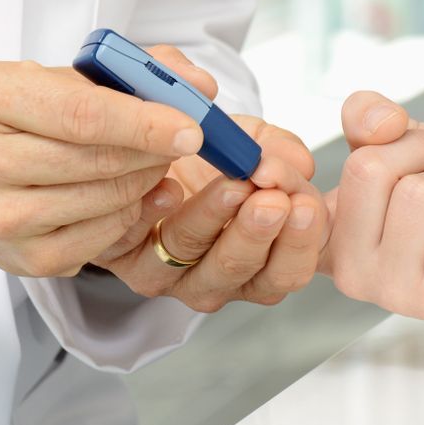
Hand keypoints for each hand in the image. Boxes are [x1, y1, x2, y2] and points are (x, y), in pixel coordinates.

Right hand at [0, 47, 217, 278]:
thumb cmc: (25, 119)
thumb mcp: (65, 77)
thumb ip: (139, 70)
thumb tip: (200, 88)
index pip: (80, 113)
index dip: (144, 122)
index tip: (191, 127)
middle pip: (95, 159)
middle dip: (153, 151)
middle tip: (184, 142)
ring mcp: (0, 214)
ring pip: (104, 200)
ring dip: (145, 182)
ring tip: (152, 164)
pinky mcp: (23, 257)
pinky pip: (102, 237)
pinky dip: (129, 215)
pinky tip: (131, 198)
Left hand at [92, 116, 327, 311]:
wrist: (152, 151)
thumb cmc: (210, 159)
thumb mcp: (254, 145)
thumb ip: (281, 152)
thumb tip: (301, 164)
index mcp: (255, 265)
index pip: (284, 272)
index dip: (300, 243)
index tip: (304, 204)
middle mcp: (210, 279)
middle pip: (238, 270)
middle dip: (258, 233)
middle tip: (271, 200)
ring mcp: (162, 272)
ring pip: (189, 254)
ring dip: (213, 217)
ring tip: (233, 185)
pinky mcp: (119, 253)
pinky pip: (132, 238)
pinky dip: (150, 211)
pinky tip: (167, 189)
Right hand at [320, 91, 423, 322]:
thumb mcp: (398, 139)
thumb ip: (367, 116)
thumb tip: (382, 123)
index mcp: (325, 236)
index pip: (309, 178)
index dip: (346, 156)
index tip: (359, 163)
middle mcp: (348, 274)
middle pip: (369, 169)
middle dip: (420, 155)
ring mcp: (394, 294)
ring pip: (419, 194)